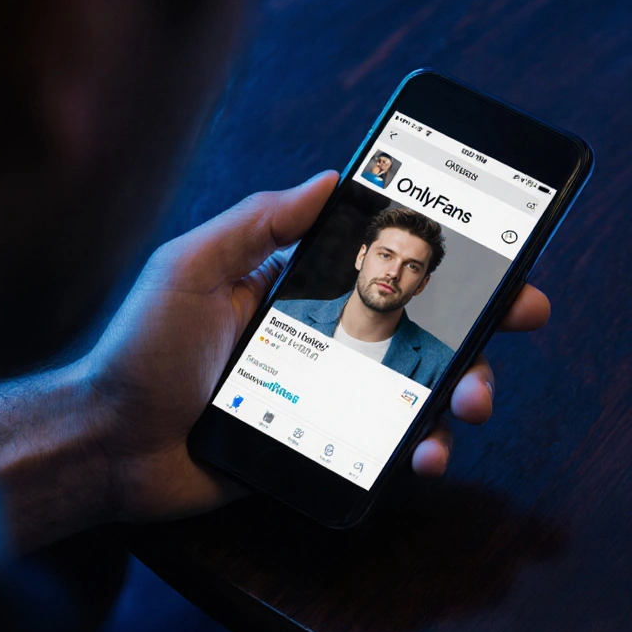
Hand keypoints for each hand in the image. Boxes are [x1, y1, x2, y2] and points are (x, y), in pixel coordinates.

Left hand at [83, 172, 549, 522]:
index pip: (391, 264)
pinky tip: (426, 454)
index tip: (497, 247)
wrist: (108, 444)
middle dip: (486, 320)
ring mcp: (337, 396)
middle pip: (427, 325)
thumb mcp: (192, 266)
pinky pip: (392, 445)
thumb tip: (329, 177)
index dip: (449, 256)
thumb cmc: (142, 349)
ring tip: (472, 400)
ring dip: (466, 388)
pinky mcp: (331, 446)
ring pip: (424, 388)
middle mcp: (331, 340)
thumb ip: (259, 222)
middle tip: (523, 314)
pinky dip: (422, 448)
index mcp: (306, 290)